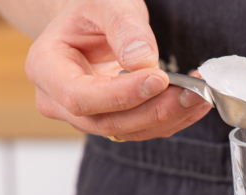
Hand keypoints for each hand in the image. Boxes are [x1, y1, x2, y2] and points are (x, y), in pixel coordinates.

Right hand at [25, 0, 211, 140]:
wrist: (90, 23)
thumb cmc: (92, 9)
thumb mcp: (107, 2)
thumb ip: (124, 27)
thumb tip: (143, 62)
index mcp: (45, 68)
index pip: (80, 96)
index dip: (120, 95)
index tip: (159, 79)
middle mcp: (59, 101)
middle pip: (107, 121)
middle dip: (154, 110)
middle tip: (192, 92)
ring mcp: (86, 116)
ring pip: (128, 130)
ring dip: (169, 117)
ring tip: (201, 95)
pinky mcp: (112, 121)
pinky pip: (142, 129)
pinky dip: (172, 118)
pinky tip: (195, 102)